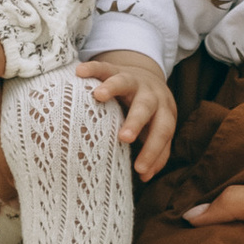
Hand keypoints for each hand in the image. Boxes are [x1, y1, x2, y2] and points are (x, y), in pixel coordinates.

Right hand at [78, 51, 177, 180]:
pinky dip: (92, 68)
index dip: (153, 151)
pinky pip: (104, 66)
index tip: (140, 171)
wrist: (147, 77)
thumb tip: (145, 177)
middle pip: (146, 107)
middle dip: (136, 122)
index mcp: (164, 111)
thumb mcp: (157, 129)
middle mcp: (150, 94)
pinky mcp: (115, 68)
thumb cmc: (150, 114)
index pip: (162, 132)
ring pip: (125, 81)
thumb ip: (155, 150)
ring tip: (98, 96)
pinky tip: (80, 72)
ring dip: (113, 87)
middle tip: (124, 138)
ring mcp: (132, 79)